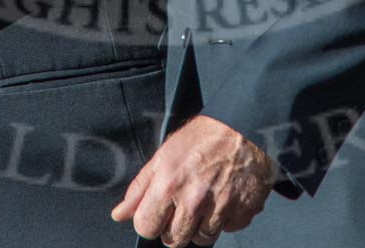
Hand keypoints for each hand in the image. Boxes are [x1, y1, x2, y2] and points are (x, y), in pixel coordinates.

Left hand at [110, 115, 273, 246]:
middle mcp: (195, 199)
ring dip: (201, 224)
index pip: (146, 228)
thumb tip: (120, 214)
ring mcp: (220, 208)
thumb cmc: (205, 136)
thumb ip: (140, 188)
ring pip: (202, 239)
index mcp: (170, 184)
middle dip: (175, 226)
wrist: (245, 127)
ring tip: (206, 199)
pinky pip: (227, 230)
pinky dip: (225, 219)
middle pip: (174, 240)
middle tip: (184, 204)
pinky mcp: (243, 212)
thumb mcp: (164, 155)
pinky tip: (223, 198)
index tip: (158, 211)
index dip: (150, 220)